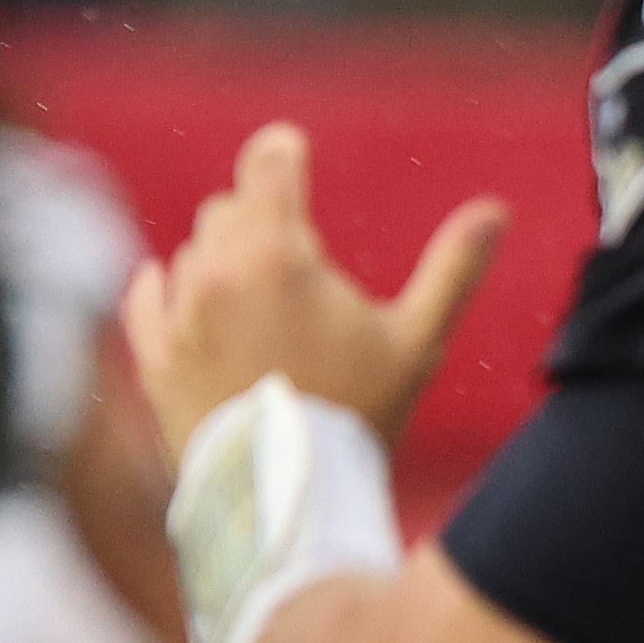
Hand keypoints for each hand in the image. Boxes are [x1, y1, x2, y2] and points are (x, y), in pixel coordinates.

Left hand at [121, 124, 506, 455]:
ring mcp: (179, 314)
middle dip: (261, 218)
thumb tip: (496, 211)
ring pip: (193, 253)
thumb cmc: (361, 413)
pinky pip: (147, 295)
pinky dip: (168, 287)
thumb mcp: (418, 339)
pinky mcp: (155, 356)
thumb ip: (453, 268)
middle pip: (229, 209)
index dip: (282, 149)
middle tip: (294, 252)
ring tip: (262, 304)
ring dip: (223, 261)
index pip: (267, 164)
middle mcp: (217, 273)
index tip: (291, 148)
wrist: (289, 494)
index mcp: (280, 255)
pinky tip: (186, 295)